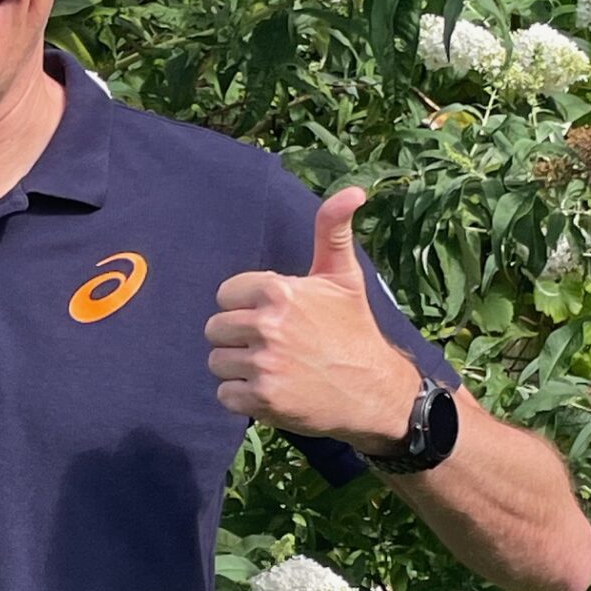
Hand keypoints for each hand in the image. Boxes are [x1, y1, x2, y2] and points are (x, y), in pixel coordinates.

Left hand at [203, 186, 419, 449]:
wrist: (374, 391)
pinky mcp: (262, 399)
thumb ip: (332, 230)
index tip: (275, 317)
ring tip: (273, 368)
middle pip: (215, 329)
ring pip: (217, 362)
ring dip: (239, 368)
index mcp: (279, 291)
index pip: (226, 295)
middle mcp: (267, 326)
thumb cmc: (354, 329)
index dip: (246, 307)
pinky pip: (224, 394)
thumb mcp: (344, 276)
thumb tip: (353, 190)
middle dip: (238, 338)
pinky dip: (243, 397)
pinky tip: (272, 390)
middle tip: (273, 346)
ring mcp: (264, 364)